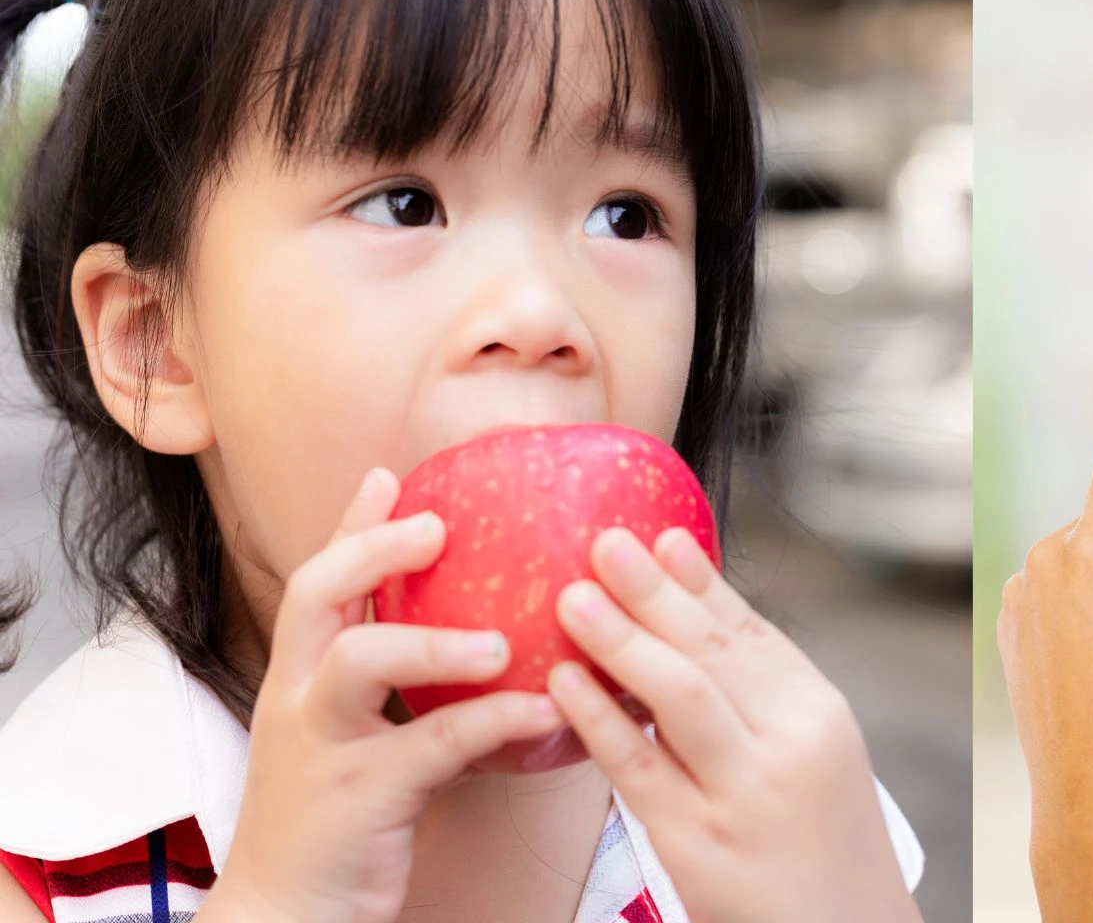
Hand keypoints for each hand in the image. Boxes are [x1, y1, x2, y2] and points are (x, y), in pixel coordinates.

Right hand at [210, 468, 565, 922]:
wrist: (289, 917)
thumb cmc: (339, 826)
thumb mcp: (356, 741)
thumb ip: (399, 690)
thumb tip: (481, 640)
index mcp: (303, 679)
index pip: (319, 581)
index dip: (351, 525)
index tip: (391, 474)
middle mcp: (301, 699)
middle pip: (315, 595)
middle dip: (370, 547)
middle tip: (436, 523)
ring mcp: (323, 746)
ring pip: (359, 664)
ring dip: (433, 640)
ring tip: (498, 637)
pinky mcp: (361, 796)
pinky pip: (430, 747)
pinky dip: (489, 723)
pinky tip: (543, 710)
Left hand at [548, 527, 918, 922]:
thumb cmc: (821, 842)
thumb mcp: (815, 753)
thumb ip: (761, 691)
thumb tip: (696, 615)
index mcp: (819, 712)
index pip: (751, 632)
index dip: (699, 582)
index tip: (657, 535)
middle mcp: (788, 743)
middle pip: (713, 651)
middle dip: (654, 593)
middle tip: (602, 543)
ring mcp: (742, 793)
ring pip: (679, 697)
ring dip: (622, 640)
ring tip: (572, 597)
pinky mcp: (696, 842)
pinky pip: (638, 768)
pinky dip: (599, 720)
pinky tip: (564, 683)